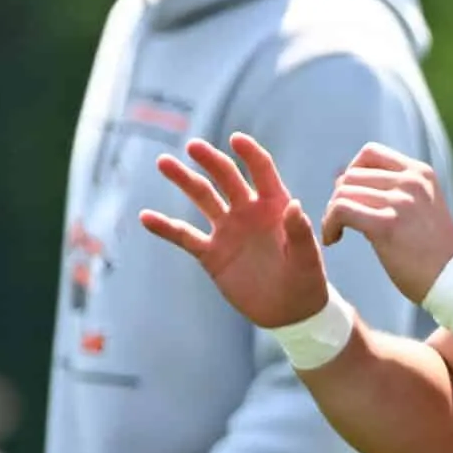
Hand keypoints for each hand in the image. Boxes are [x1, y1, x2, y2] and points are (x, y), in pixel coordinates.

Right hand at [141, 134, 331, 328]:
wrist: (290, 313)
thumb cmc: (306, 282)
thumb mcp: (307, 260)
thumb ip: (300, 234)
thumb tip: (293, 205)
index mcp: (276, 207)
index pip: (262, 171)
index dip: (250, 154)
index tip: (236, 139)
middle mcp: (249, 212)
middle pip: (226, 178)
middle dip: (211, 160)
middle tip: (193, 146)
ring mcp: (228, 231)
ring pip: (202, 198)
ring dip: (184, 180)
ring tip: (164, 162)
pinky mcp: (211, 254)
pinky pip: (185, 236)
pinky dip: (165, 227)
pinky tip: (145, 217)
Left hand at [318, 143, 452, 302]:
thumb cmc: (433, 251)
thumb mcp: (423, 206)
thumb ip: (394, 189)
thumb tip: (345, 180)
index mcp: (421, 173)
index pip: (371, 153)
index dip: (352, 172)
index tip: (352, 197)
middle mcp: (412, 181)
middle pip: (351, 175)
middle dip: (339, 197)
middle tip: (341, 222)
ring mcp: (401, 202)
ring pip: (342, 192)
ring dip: (332, 213)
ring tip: (337, 232)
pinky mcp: (387, 224)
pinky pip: (341, 211)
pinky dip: (330, 225)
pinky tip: (334, 239)